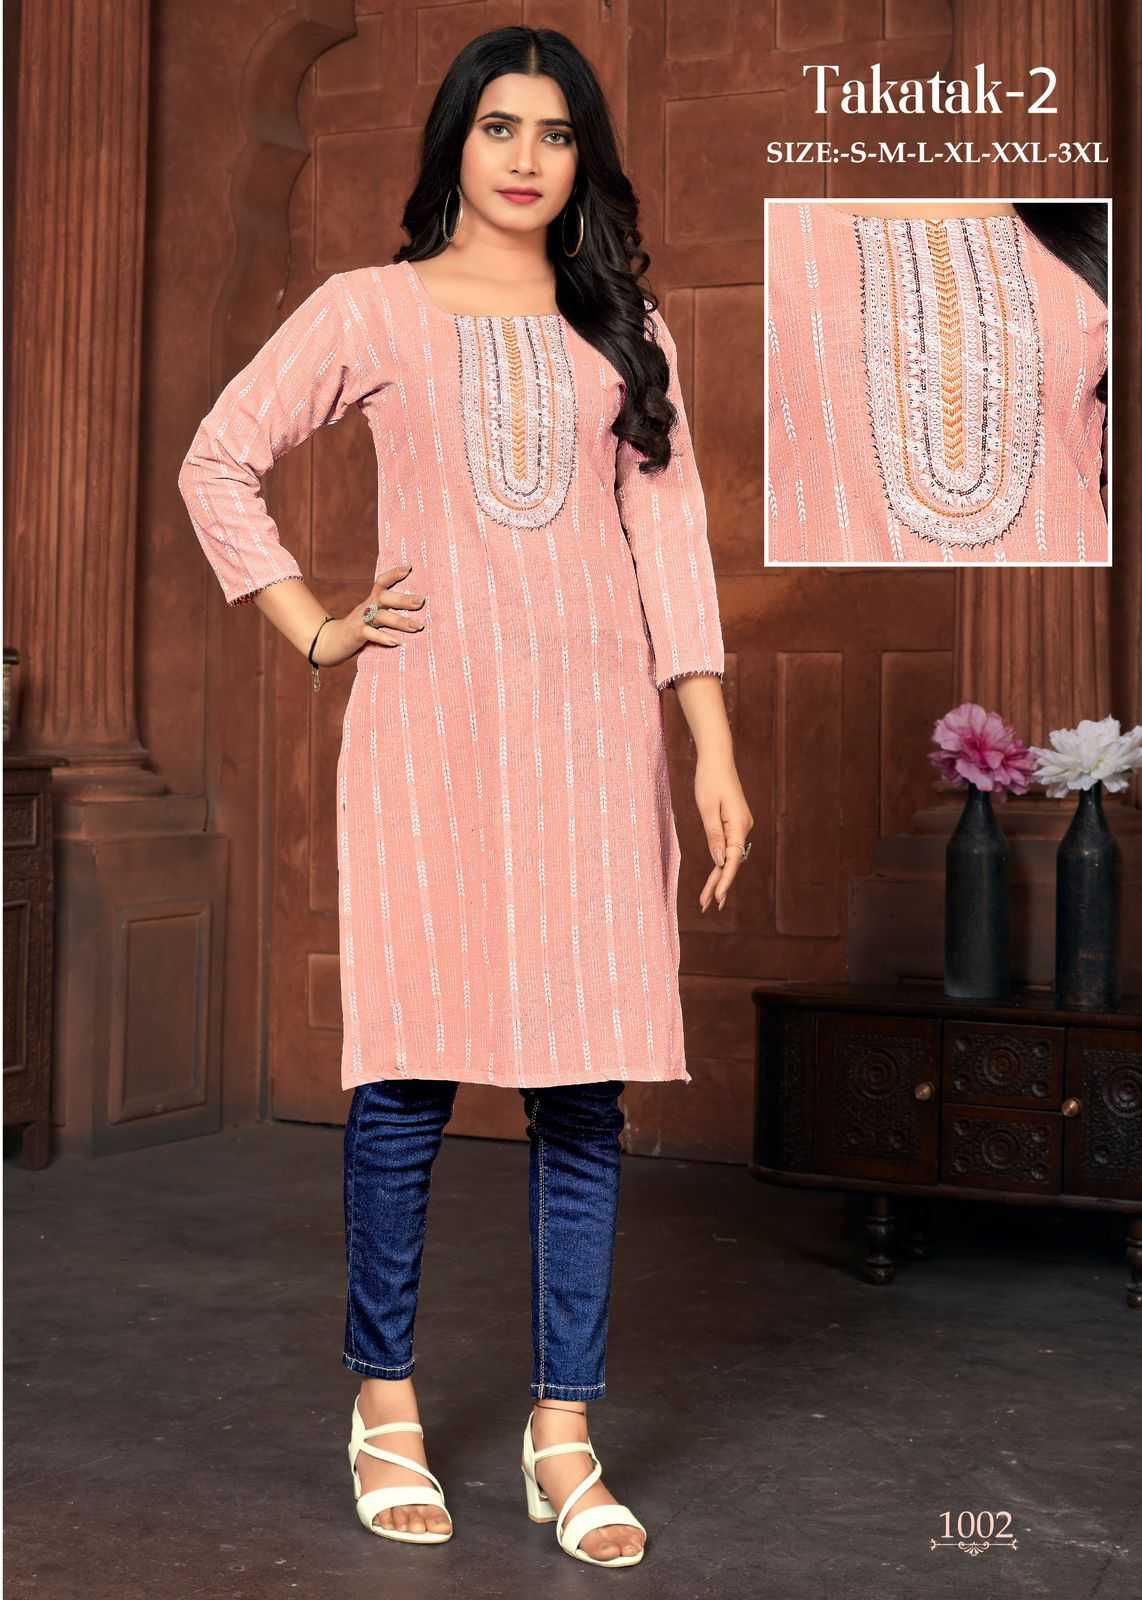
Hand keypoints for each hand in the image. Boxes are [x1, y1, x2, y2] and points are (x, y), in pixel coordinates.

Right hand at [313, 562, 426, 666]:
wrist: (332, 641)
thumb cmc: (361, 629)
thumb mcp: (374, 617)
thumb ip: (390, 613)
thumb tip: (418, 609)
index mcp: (372, 600)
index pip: (382, 582)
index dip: (394, 573)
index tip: (409, 567)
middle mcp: (367, 607)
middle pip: (384, 598)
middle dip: (403, 600)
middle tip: (421, 601)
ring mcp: (361, 620)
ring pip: (381, 617)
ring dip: (400, 621)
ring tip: (417, 626)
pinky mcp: (357, 634)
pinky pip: (370, 634)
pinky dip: (383, 637)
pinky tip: (397, 642)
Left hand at [694, 756, 753, 912]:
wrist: (717, 758)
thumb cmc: (709, 779)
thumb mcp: (707, 808)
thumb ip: (714, 836)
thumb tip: (719, 861)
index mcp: (738, 825)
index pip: (732, 860)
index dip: (724, 881)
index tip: (716, 899)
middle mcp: (743, 827)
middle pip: (732, 862)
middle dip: (719, 885)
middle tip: (706, 907)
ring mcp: (740, 825)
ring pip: (730, 857)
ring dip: (719, 877)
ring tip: (708, 899)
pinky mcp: (734, 822)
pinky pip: (728, 847)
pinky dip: (721, 862)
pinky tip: (716, 875)